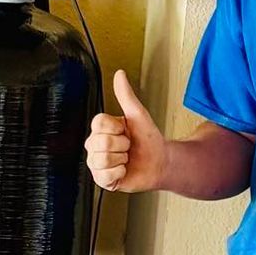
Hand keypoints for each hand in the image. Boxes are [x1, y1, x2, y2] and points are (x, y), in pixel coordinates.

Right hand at [86, 69, 168, 192]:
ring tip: (126, 159)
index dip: (117, 128)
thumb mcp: (138, 115)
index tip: (125, 130)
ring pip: (102, 159)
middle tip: (128, 146)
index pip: (99, 123)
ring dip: (121, 160)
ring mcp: (97, 163)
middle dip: (121, 145)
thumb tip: (119, 75)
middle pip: (100, 142)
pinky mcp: (101, 179)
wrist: (160, 163)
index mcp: (101, 129)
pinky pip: (104, 175)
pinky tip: (123, 170)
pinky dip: (119, 173)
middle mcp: (95, 146)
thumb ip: (126, 96)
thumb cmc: (148, 140)